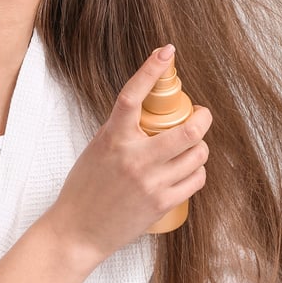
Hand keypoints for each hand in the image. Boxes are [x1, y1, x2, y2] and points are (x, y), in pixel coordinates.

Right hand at [44, 45, 211, 267]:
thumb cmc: (85, 188)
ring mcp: (150, 182)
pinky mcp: (161, 203)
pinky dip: (198, 170)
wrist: (78, 230)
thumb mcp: (97, 149)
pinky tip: (190, 169)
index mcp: (113, 138)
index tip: (166, 52)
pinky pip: (196, 179)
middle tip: (202, 114)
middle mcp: (134, 158)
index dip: (151, 70)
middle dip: (203, 117)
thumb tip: (149, 113)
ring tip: (192, 147)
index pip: (133, 95)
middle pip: (187, 129)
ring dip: (200, 147)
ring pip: (198, 154)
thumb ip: (122, 131)